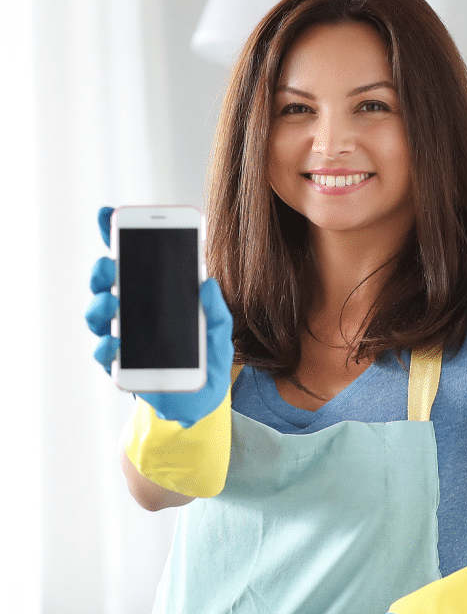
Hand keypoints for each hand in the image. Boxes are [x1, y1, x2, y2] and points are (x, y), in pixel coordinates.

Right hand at [84, 206, 233, 427]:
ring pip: (99, 314)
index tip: (107, 213)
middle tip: (109, 267)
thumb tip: (208, 284)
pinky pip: (104, 353)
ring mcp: (123, 337)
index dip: (115, 236)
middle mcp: (133, 311)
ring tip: (110, 304)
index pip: (132, 260)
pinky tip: (114, 344)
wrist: (200, 400)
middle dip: (103, 271)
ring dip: (99, 306)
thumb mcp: (219, 331)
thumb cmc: (208, 357)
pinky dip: (105, 347)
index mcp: (156, 295)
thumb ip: (216, 309)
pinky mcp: (120, 365)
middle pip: (108, 283)